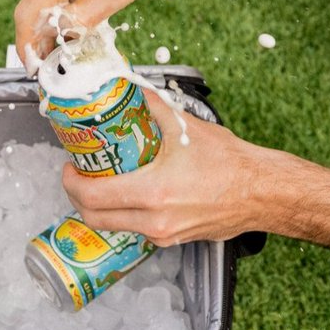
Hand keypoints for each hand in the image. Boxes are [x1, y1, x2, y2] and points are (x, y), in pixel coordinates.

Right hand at [14, 0, 192, 62]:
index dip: (28, 47)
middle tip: (56, 59)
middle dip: (41, 35)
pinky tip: (75, 10)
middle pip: (30, 5)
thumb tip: (60, 40)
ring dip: (50, 15)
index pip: (27, 17)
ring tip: (70, 37)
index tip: (34, 68)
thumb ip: (81, 21)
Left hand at [61, 90, 272, 243]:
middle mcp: (155, 221)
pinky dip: (127, 213)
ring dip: (103, 207)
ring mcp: (164, 235)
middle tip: (80, 175)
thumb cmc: (230, 162)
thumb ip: (153, 106)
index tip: (69, 167)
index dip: (71, 183)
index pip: (93, 197)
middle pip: (96, 219)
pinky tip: (134, 191)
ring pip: (116, 227)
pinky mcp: (175, 240)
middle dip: (79, 198)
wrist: (261, 191)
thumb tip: (131, 88)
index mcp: (153, 193)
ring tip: (105, 180)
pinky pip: (139, 229)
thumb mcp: (185, 127)